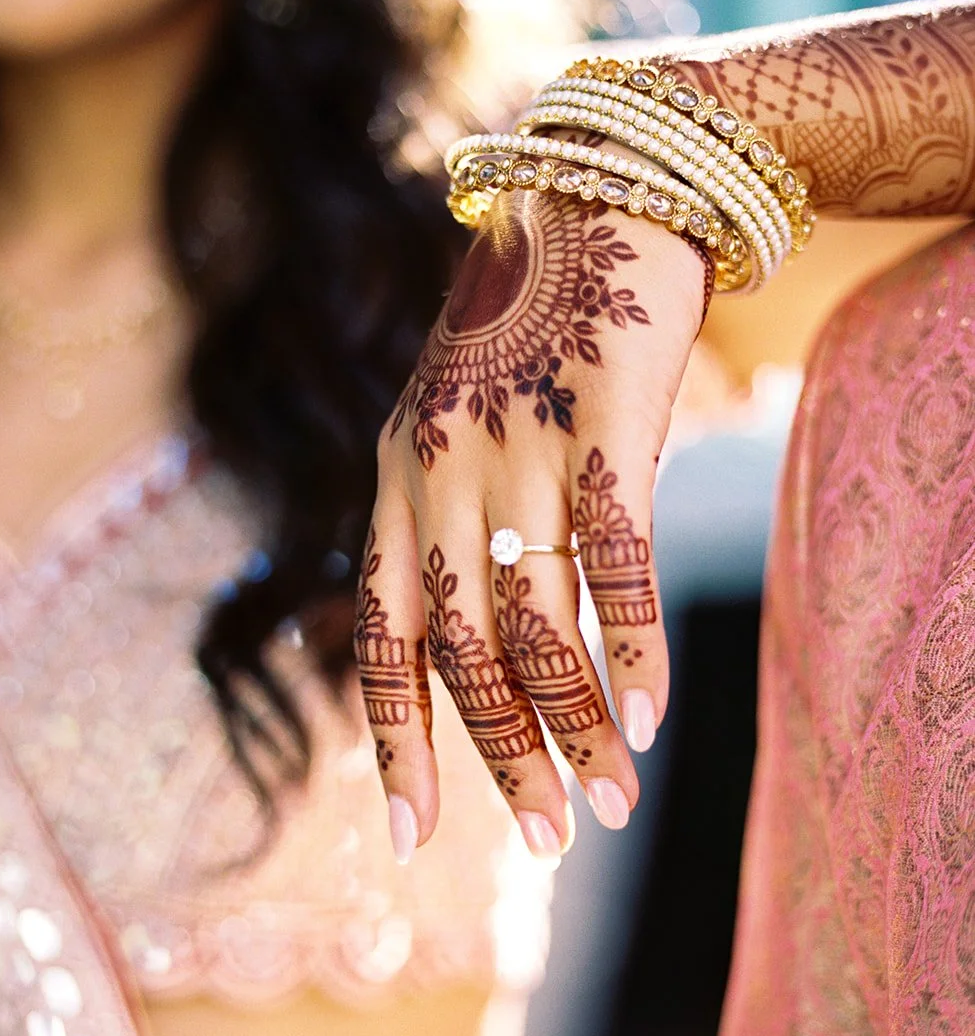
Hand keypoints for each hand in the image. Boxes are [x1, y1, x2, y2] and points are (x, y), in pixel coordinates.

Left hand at [356, 188, 708, 860]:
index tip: (406, 838)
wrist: (589, 192)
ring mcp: (519, 448)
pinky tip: (653, 714)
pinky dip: (636, 646)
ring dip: (574, 728)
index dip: (392, 742)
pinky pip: (616, 563)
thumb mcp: (453, 422)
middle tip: (549, 843)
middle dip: (500, 760)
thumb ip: (446, 521)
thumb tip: (479, 652)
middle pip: (463, 653)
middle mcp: (440, 474)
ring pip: (539, 626)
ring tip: (610, 802)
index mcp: (393, 481)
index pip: (381, 639)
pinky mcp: (603, 423)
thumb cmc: (526, 328)